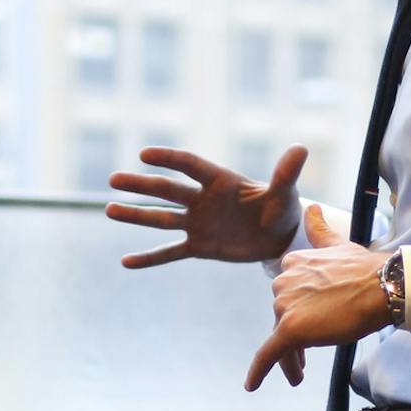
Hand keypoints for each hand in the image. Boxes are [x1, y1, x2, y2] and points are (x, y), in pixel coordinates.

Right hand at [107, 144, 307, 268]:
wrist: (278, 236)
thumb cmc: (281, 208)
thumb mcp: (284, 193)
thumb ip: (285, 173)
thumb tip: (300, 148)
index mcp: (220, 181)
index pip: (190, 166)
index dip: (169, 159)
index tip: (145, 154)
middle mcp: (202, 200)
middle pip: (167, 190)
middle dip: (141, 185)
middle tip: (114, 180)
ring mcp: (196, 223)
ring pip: (161, 219)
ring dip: (136, 215)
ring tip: (110, 210)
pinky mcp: (198, 247)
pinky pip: (170, 253)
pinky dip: (149, 258)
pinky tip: (126, 262)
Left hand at [244, 205, 390, 390]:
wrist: (381, 286)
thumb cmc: (365, 268)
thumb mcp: (338, 244)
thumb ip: (318, 231)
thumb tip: (311, 207)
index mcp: (291, 262)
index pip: (289, 294)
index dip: (299, 311)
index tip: (312, 323)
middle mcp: (283, 281)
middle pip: (284, 316)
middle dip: (296, 335)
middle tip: (306, 357)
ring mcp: (285, 305)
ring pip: (281, 338)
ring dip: (290, 356)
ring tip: (299, 373)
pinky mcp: (289, 329)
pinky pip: (268, 354)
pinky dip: (258, 371)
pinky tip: (251, 386)